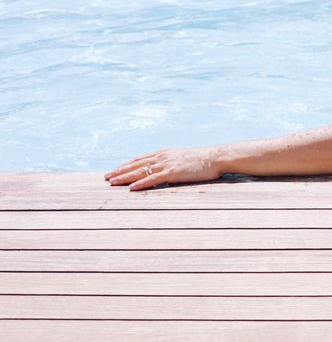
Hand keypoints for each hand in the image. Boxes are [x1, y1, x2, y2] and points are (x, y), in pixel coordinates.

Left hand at [104, 146, 222, 190]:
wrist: (215, 157)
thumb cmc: (204, 160)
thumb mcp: (185, 159)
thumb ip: (174, 163)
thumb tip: (169, 171)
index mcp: (164, 153)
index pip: (140, 159)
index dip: (126, 165)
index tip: (116, 170)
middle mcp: (161, 157)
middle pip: (135, 164)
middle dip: (119, 171)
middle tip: (106, 177)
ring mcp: (166, 164)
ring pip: (140, 171)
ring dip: (124, 177)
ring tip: (111, 182)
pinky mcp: (172, 173)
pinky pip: (152, 179)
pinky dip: (140, 183)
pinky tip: (131, 188)